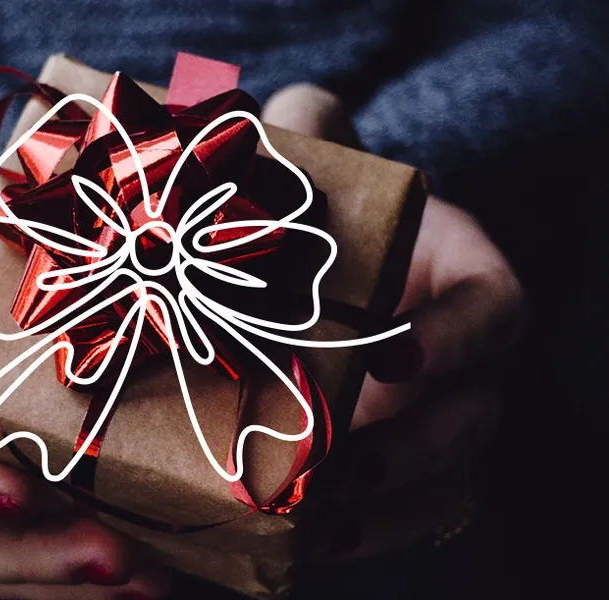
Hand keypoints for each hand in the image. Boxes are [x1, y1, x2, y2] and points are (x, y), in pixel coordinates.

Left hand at [263, 86, 524, 559]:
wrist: (323, 285)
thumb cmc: (333, 226)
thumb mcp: (326, 174)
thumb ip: (314, 136)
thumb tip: (292, 115)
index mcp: (467, 283)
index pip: (494, 313)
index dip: (457, 339)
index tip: (394, 356)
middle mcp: (468, 364)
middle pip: (471, 418)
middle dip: (407, 446)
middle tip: (334, 458)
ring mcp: (439, 424)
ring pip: (444, 484)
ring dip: (383, 508)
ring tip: (314, 518)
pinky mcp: (401, 473)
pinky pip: (403, 519)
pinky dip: (360, 536)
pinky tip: (301, 545)